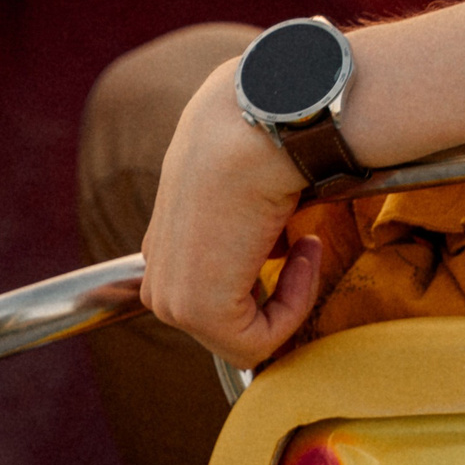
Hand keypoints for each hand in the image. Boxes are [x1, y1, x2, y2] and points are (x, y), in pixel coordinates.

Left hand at [139, 61, 324, 366]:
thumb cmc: (259, 139)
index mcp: (165, 242)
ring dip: (289, 296)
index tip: (299, 239)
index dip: (269, 279)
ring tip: (305, 241)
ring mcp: (171, 297)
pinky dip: (295, 305)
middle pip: (229, 319)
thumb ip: (244, 226)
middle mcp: (159, 271)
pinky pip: (258, 342)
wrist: (261, 122)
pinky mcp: (197, 311)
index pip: (216, 290)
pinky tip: (303, 250)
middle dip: (276, 293)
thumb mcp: (240, 185)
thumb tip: (278, 244)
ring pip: (244, 335)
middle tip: (305, 243)